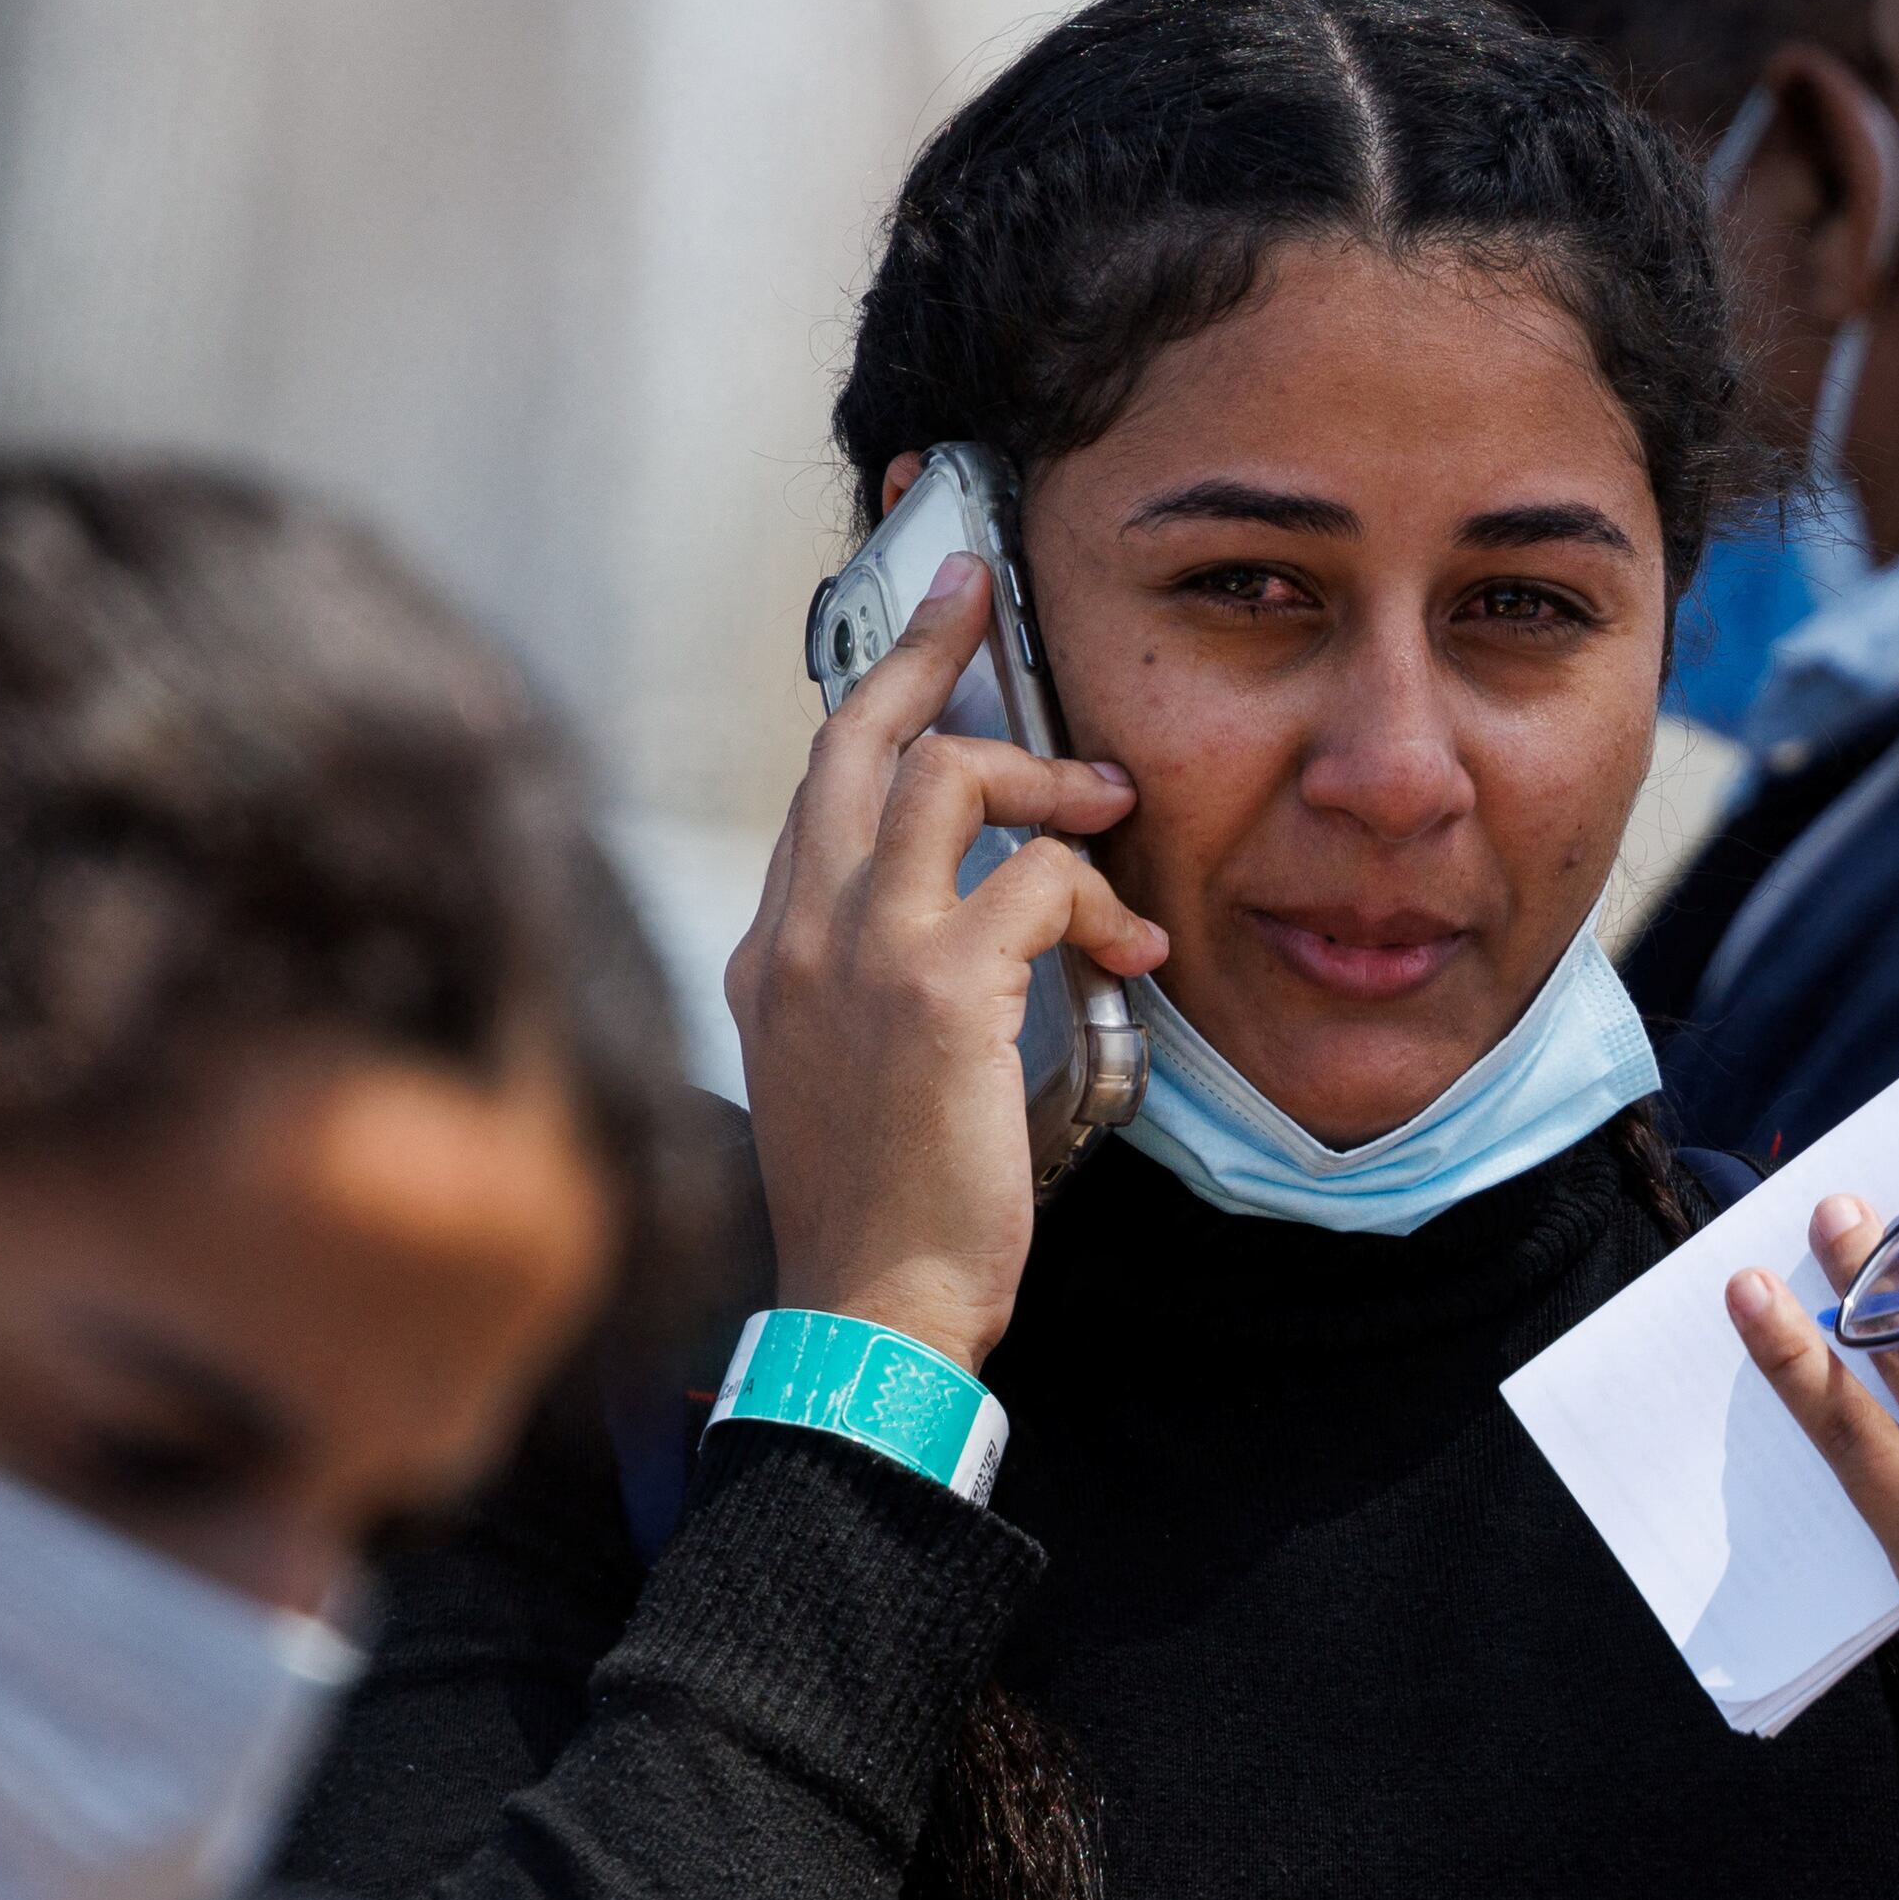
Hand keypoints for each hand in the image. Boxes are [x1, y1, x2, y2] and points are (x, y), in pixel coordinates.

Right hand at [726, 554, 1164, 1373]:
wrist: (863, 1308)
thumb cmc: (872, 1210)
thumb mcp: (842, 1070)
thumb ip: (871, 981)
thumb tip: (960, 920)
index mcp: (769, 951)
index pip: (817, 787)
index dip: (871, 704)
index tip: (924, 641)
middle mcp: (797, 933)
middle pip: (854, 737)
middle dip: (927, 647)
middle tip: (984, 591)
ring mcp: (857, 954)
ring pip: (944, 776)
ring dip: (1044, 781)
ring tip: (1107, 813)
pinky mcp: (936, 989)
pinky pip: (1034, 881)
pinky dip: (1093, 896)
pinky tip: (1129, 948)